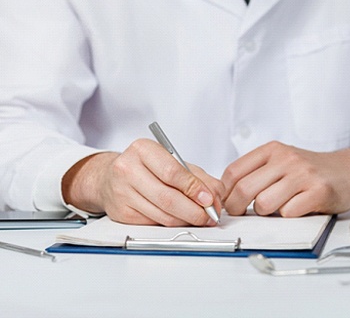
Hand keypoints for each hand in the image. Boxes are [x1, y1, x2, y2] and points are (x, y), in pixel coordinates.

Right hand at [62, 139, 222, 225]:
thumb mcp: (171, 160)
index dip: (194, 188)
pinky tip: (180, 218)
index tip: (210, 199)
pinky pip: (154, 223)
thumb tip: (217, 195)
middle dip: (194, 211)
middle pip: (167, 197)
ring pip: (162, 215)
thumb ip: (197, 175)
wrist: (109, 176)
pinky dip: (172, 224)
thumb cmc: (145, 166)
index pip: (172, 172)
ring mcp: (122, 193)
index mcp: (142, 149)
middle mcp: (128, 169)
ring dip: (186, 220)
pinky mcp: (121, 213)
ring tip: (200, 218)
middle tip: (210, 215)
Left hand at [221, 141, 349, 216]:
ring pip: (264, 204)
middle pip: (244, 189)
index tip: (225, 202)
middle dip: (236, 208)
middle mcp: (285, 159)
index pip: (233, 171)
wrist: (346, 170)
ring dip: (264, 213)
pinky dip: (286, 216)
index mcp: (271, 150)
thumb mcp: (279, 161)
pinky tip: (294, 208)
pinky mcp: (318, 191)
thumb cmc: (307, 170)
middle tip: (240, 214)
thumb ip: (255, 172)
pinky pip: (288, 212)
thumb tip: (227, 195)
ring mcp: (302, 174)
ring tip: (274, 208)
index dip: (225, 192)